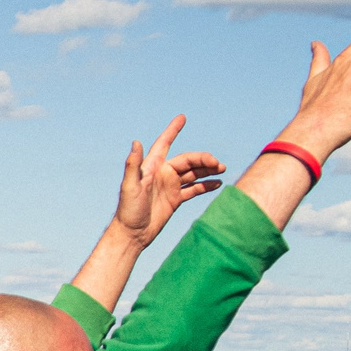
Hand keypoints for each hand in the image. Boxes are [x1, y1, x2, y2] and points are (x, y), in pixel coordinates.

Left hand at [111, 116, 226, 252]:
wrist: (133, 233)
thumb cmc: (128, 209)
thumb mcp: (130, 186)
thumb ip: (133, 165)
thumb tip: (136, 142)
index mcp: (152, 167)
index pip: (164, 144)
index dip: (173, 130)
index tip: (182, 118)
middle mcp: (163, 173)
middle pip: (187, 160)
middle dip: (203, 159)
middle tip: (218, 163)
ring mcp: (170, 186)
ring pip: (193, 173)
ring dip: (208, 170)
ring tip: (222, 169)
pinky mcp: (175, 199)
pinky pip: (194, 189)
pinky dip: (205, 185)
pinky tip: (218, 184)